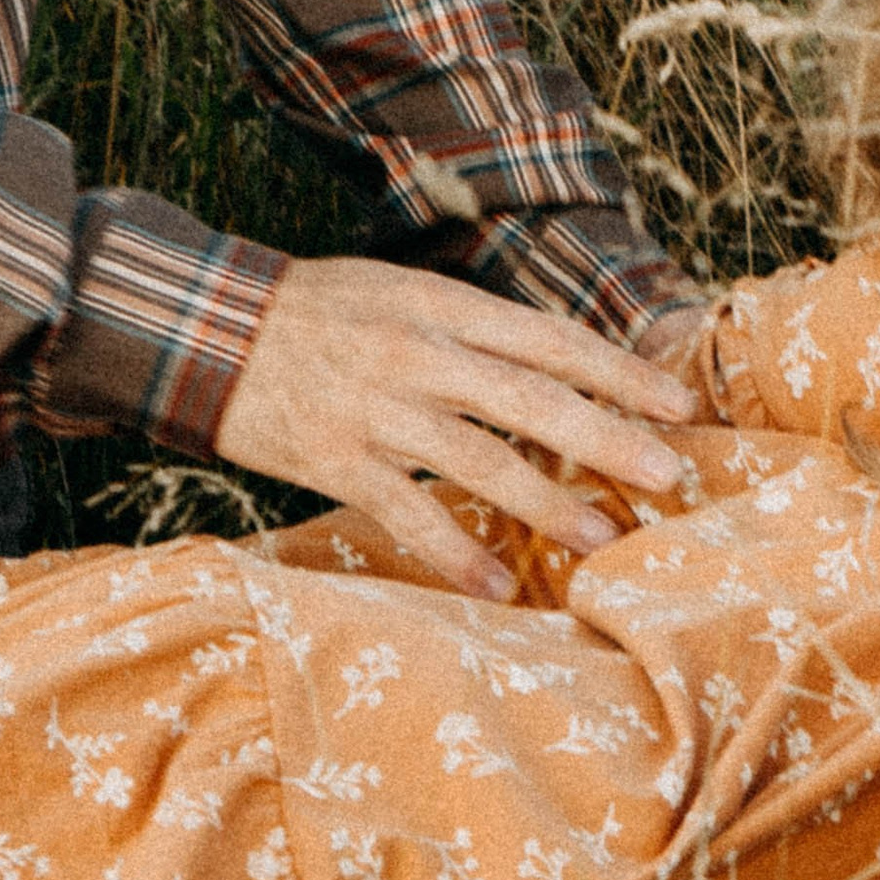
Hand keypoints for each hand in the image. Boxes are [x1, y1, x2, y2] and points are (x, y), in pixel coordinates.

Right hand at [215, 256, 699, 598]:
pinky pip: (406, 513)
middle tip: (669, 473)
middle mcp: (418, 353)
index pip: (551, 339)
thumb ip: (473, 330)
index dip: (621, 373)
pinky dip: (453, 552)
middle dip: (607, 438)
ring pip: (479, 461)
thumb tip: (560, 368)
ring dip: (547, 505)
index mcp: (442, 306)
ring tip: (603, 538)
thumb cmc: (317, 312)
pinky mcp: (334, 459)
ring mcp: (376, 408)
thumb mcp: (401, 293)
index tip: (679, 405)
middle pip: (533, 399)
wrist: (201, 324)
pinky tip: (496, 586)